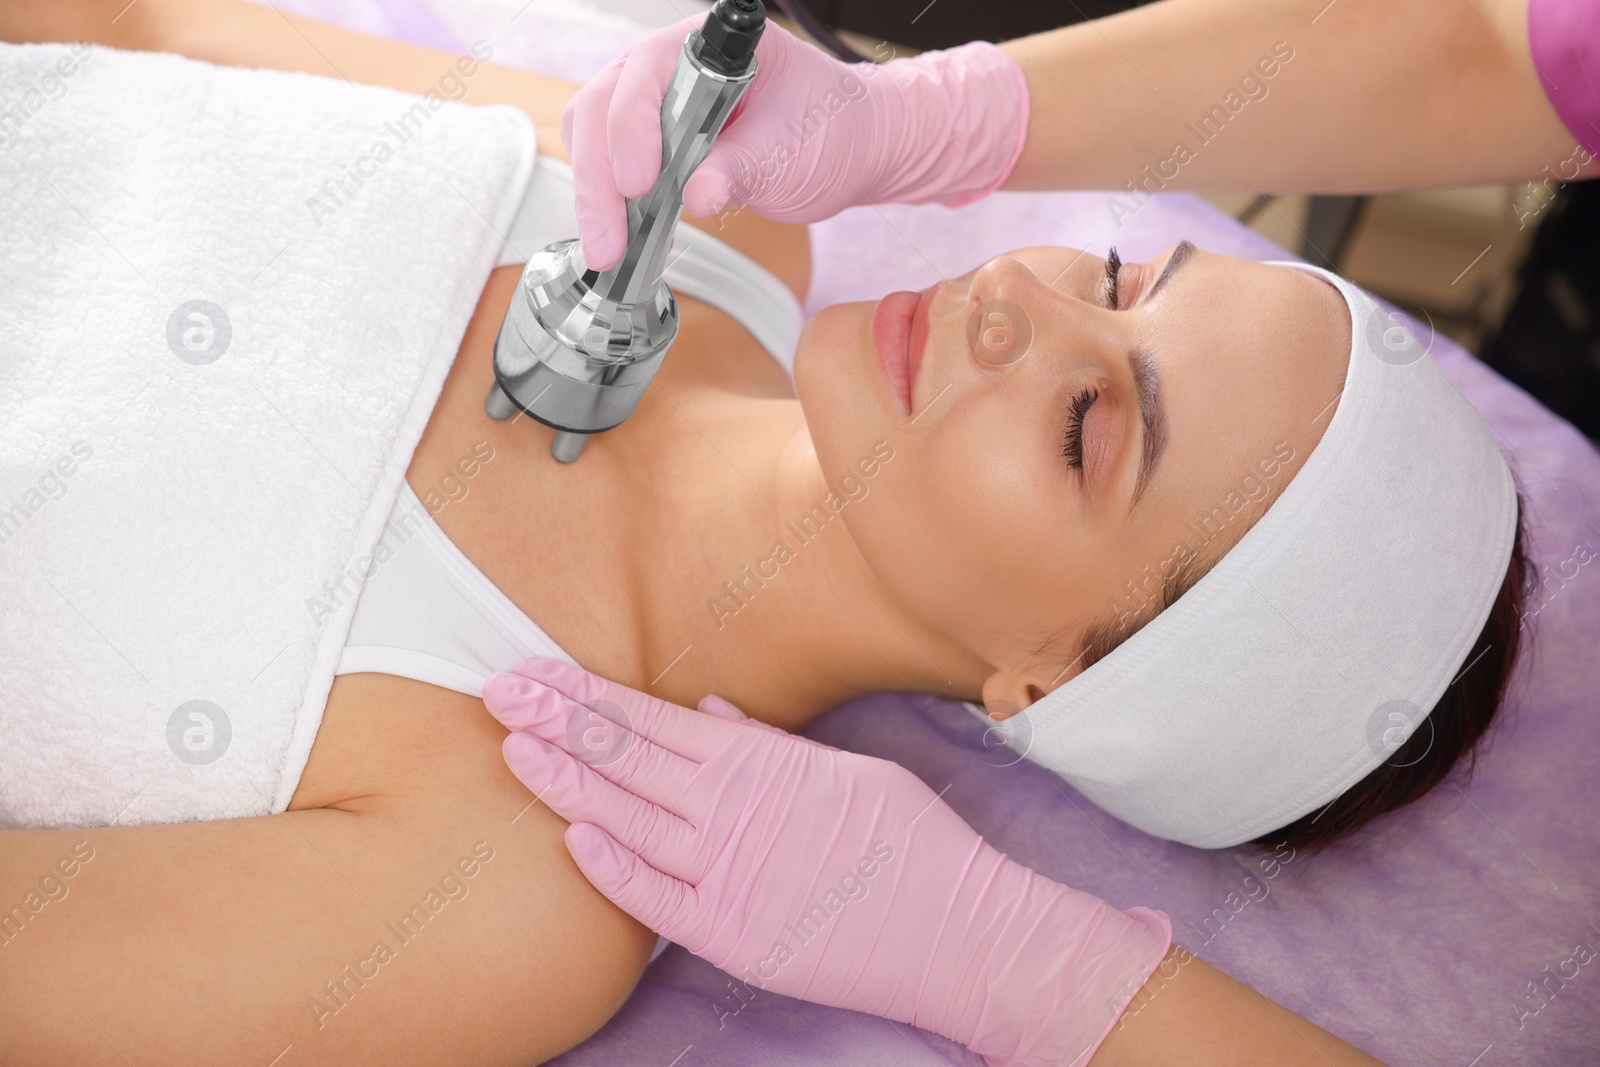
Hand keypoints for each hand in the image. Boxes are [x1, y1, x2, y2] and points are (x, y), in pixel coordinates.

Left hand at [484, 658, 1169, 1066]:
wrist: (953, 927)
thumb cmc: (908, 841)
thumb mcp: (842, 769)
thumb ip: (765, 742)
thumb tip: (707, 708)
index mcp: (758, 761)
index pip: (648, 718)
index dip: (583, 695)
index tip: (537, 674)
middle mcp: (733, 809)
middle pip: (623, 757)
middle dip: (555, 722)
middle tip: (499, 694)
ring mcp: (728, 872)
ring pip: (625, 817)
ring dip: (565, 781)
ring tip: (513, 749)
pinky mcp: (732, 935)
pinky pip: (654, 898)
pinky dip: (612, 866)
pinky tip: (571, 837)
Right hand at [563, 16, 1029, 270]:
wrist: (850, 145)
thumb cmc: (831, 128)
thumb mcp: (794, 150)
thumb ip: (744, 167)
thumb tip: (695, 195)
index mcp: (711, 46)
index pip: (647, 71)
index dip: (633, 126)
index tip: (640, 182)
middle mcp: (671, 65)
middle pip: (603, 107)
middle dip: (600, 178)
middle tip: (609, 241)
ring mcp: (656, 103)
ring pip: (594, 137)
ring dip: (595, 197)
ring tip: (608, 252)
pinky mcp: (654, 143)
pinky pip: (612, 167)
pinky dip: (610, 206)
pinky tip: (622, 243)